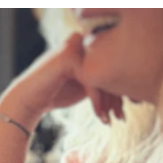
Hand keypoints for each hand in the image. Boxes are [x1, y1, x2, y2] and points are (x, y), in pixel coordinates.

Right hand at [0, 32, 124, 128]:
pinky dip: (98, 103)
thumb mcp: (86, 85)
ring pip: (104, 75)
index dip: (121, 89)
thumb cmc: (56, 94)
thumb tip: (134, 87)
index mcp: (87, 45)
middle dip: (118, 97)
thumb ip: (103, 78)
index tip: (123, 111)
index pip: (113, 64)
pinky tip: (101, 118)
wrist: (28, 100)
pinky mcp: (68, 59)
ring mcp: (74, 48)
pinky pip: (92, 82)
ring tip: (112, 120)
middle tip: (121, 118)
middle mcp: (81, 41)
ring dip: (110, 102)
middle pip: (111, 68)